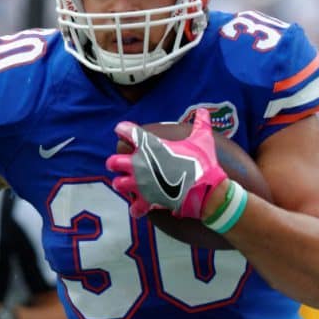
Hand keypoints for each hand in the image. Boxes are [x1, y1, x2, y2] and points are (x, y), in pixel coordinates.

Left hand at [106, 108, 226, 218]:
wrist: (204, 187)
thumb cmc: (201, 161)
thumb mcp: (203, 139)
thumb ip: (200, 124)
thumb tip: (203, 111)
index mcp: (150, 145)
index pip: (127, 131)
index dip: (124, 129)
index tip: (123, 129)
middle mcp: (140, 163)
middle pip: (114, 161)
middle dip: (115, 162)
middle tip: (120, 164)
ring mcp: (141, 183)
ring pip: (119, 184)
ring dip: (122, 183)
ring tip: (128, 184)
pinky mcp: (147, 200)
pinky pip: (135, 207)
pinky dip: (137, 208)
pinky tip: (140, 206)